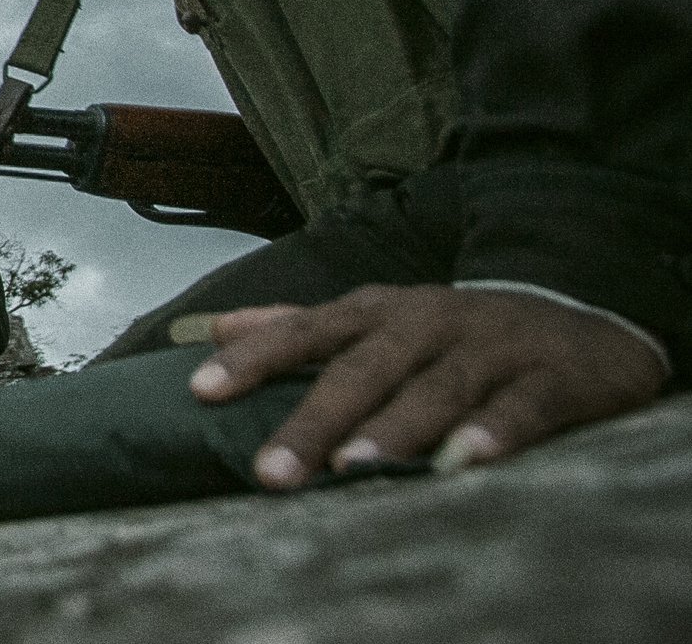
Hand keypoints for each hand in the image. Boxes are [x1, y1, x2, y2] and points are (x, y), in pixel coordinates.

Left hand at [186, 285, 666, 487]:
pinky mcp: (553, 377)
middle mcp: (428, 323)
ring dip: (392, 430)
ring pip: (435, 389)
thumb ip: (297, 326)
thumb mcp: (377, 318)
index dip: (253, 358)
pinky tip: (463, 463)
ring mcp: (491, 347)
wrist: (584, 322)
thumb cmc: (455, 333)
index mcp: (378, 311)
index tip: (199, 390)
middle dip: (314, 419)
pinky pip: (521, 406)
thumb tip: (213, 328)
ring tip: (350, 471)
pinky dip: (494, 432)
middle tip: (271, 472)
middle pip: (362, 370)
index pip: (304, 331)